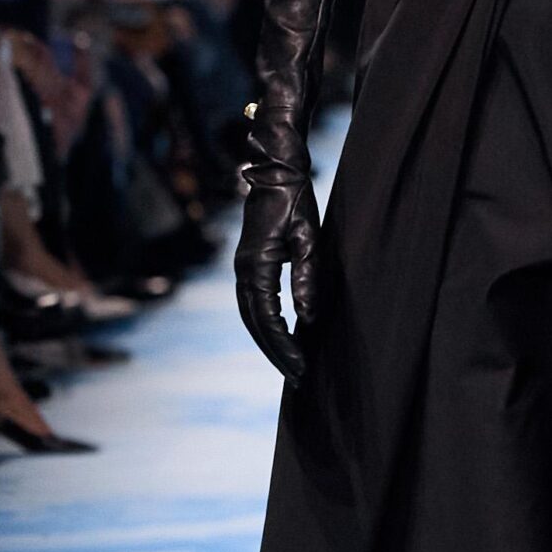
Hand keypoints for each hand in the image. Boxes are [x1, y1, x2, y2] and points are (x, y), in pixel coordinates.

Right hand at [235, 172, 319, 383]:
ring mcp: (242, 270)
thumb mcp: (309, 238)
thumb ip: (307, 277)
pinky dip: (264, 326)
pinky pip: (252, 305)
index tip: (302, 366)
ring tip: (290, 365)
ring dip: (268, 343)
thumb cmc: (296, 202)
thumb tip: (307, 317)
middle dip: (276, 353)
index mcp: (256, 267)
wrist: (275, 174)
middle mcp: (243, 273)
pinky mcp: (248, 266)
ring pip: (250, 318)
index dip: (284, 345)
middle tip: (298, 378)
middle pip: (255, 325)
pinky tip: (280, 337)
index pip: (268, 319)